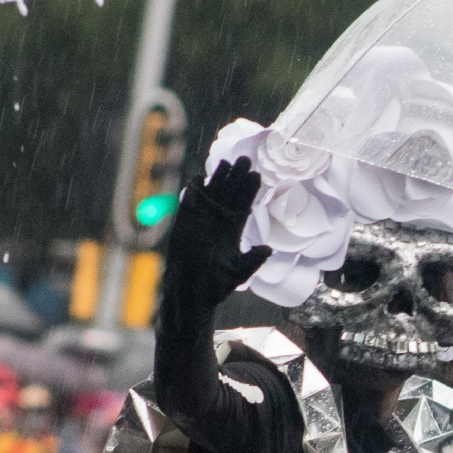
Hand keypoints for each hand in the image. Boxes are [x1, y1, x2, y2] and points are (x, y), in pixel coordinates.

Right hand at [165, 157, 271, 307]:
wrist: (191, 293)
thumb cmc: (217, 285)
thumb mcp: (239, 272)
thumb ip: (253, 259)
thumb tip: (268, 248)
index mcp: (233, 231)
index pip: (243, 206)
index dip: (249, 191)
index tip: (257, 175)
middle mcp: (218, 223)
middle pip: (229, 195)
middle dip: (236, 178)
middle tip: (245, 159)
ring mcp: (201, 222)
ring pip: (211, 195)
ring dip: (217, 179)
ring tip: (225, 162)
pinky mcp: (183, 224)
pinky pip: (189, 204)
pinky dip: (192, 192)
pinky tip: (198, 178)